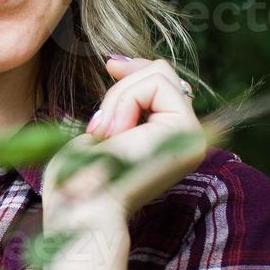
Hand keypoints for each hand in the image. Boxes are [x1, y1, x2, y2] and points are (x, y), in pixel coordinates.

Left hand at [43, 55, 208, 233]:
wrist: (82, 208)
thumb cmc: (77, 178)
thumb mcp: (98, 128)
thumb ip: (120, 100)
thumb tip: (118, 61)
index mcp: (169, 140)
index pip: (161, 81)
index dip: (133, 70)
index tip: (109, 67)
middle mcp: (188, 138)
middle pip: (161, 71)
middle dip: (121, 89)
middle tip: (101, 129)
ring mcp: (192, 135)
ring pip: (158, 74)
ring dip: (119, 98)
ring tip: (107, 136)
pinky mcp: (187, 129)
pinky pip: (156, 83)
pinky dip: (125, 100)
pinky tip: (116, 135)